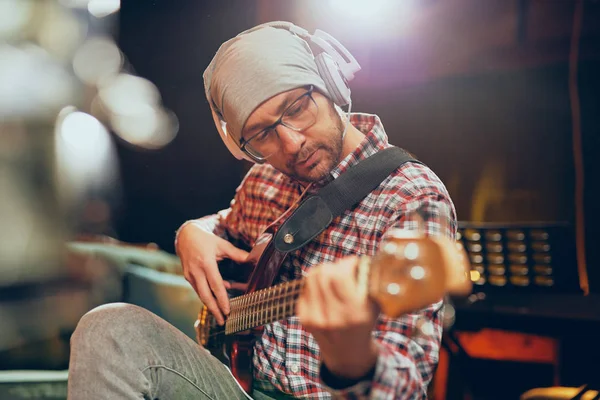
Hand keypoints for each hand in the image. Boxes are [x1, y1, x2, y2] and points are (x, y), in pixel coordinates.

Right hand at [175, 221, 248, 324]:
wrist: (185, 237)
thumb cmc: (205, 240)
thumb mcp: (221, 245)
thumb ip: (237, 254)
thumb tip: (252, 259)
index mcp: (206, 263)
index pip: (216, 285)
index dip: (222, 299)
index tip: (228, 310)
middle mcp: (196, 272)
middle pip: (206, 295)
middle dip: (214, 310)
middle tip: (223, 321)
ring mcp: (190, 276)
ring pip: (201, 295)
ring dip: (210, 306)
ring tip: (220, 317)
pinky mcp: (188, 278)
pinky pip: (198, 290)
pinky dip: (207, 297)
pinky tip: (215, 302)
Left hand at [296, 256, 379, 379]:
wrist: (347, 353)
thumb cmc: (364, 324)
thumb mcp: (375, 306)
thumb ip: (370, 283)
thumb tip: (361, 260)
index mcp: (354, 313)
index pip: (340, 276)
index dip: (346, 263)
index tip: (353, 263)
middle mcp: (333, 317)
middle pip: (323, 273)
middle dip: (334, 265)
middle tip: (343, 270)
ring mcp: (315, 318)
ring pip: (311, 277)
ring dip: (323, 271)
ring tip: (333, 277)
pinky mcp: (304, 317)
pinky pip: (305, 287)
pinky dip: (315, 284)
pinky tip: (324, 291)